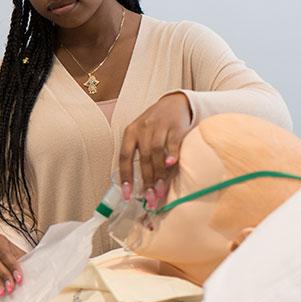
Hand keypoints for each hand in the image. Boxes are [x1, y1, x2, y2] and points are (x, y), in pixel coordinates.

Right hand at [0, 233, 24, 296]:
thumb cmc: (12, 253)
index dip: (12, 266)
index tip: (19, 278)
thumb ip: (21, 262)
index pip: (4, 253)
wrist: (3, 254)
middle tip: (11, 287)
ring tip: (2, 292)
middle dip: (4, 276)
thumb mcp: (19, 253)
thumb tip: (24, 276)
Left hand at [119, 92, 192, 208]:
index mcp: (130, 133)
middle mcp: (142, 129)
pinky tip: (172, 165)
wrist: (174, 103)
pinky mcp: (176, 125)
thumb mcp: (142, 136)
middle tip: (150, 199)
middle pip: (142, 158)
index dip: (126, 177)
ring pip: (156, 152)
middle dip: (146, 181)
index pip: (124, 157)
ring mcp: (159, 126)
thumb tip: (140, 187)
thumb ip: (140, 157)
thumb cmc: (155, 126)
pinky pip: (173, 141)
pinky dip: (172, 153)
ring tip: (160, 191)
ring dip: (158, 173)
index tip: (127, 195)